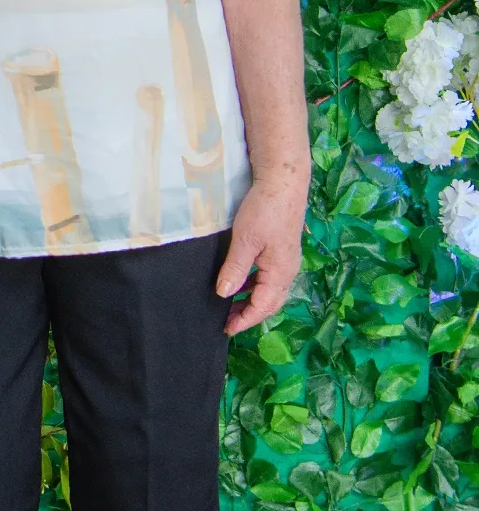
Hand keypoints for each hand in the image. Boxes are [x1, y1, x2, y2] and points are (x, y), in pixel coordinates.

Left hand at [215, 173, 306, 335]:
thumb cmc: (265, 209)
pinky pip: (269, 277)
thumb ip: (235, 269)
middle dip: (249, 314)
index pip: (263, 307)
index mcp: (281, 273)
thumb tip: (223, 294)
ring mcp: (287, 260)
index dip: (244, 320)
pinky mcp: (282, 250)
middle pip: (270, 303)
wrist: (283, 180)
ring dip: (251, 300)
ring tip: (229, 305)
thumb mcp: (245, 240)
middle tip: (226, 321)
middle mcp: (288, 271)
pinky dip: (255, 285)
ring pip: (270, 290)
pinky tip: (241, 282)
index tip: (226, 330)